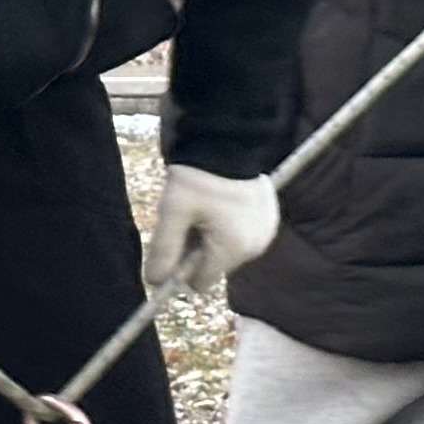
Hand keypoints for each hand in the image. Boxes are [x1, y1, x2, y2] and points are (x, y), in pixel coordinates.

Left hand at [141, 167, 280, 297]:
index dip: (182, 266)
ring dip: (214, 237)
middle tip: (192, 217)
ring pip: (228, 251)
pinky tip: (223, 203)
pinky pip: (242, 236)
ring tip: (208, 207)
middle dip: (199, 249)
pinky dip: (230, 226)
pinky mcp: (270, 220)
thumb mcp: (174, 212)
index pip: (199, 282)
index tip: (176, 239)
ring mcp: (266, 234)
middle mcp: (255, 247)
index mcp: (233, 249)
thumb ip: (163, 250)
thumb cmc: (198, 177)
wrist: (229, 141)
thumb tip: (154, 282)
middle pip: (214, 266)